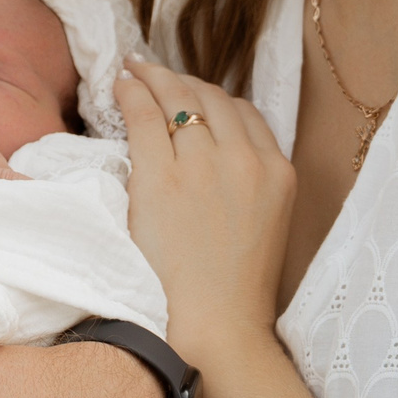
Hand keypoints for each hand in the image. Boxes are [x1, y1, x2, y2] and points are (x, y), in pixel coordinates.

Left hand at [114, 62, 294, 369]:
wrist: (218, 325)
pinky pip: (144, 116)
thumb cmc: (233, 289)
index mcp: (277, 172)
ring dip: (154, 78)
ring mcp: (203, 164)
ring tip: (134, 71)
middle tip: (154, 73)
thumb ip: (248, 185)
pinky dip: (131, 94)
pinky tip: (120, 86)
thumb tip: (213, 157)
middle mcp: (246, 159)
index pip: (244, 114)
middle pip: (212, 98)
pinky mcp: (162, 176)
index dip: (213, 99)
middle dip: (181, 81)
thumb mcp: (264, 224)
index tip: (190, 96)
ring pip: (179, 99)